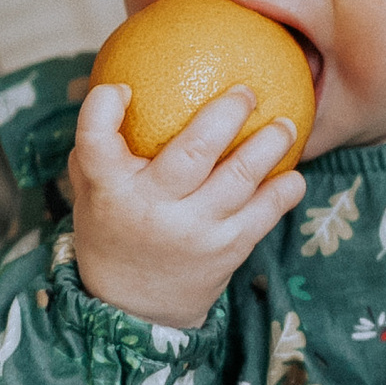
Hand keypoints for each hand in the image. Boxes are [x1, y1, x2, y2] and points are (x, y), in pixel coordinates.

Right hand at [68, 81, 304, 332]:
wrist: (134, 308)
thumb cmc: (115, 228)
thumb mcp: (93, 190)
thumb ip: (102, 142)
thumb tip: (120, 76)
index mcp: (108, 188)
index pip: (95, 139)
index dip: (102, 107)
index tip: (122, 88)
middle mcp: (151, 208)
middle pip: (193, 150)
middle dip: (228, 112)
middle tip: (247, 92)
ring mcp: (192, 230)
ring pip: (241, 177)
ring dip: (271, 143)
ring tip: (286, 125)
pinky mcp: (226, 250)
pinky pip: (266, 212)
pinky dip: (284, 189)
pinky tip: (293, 174)